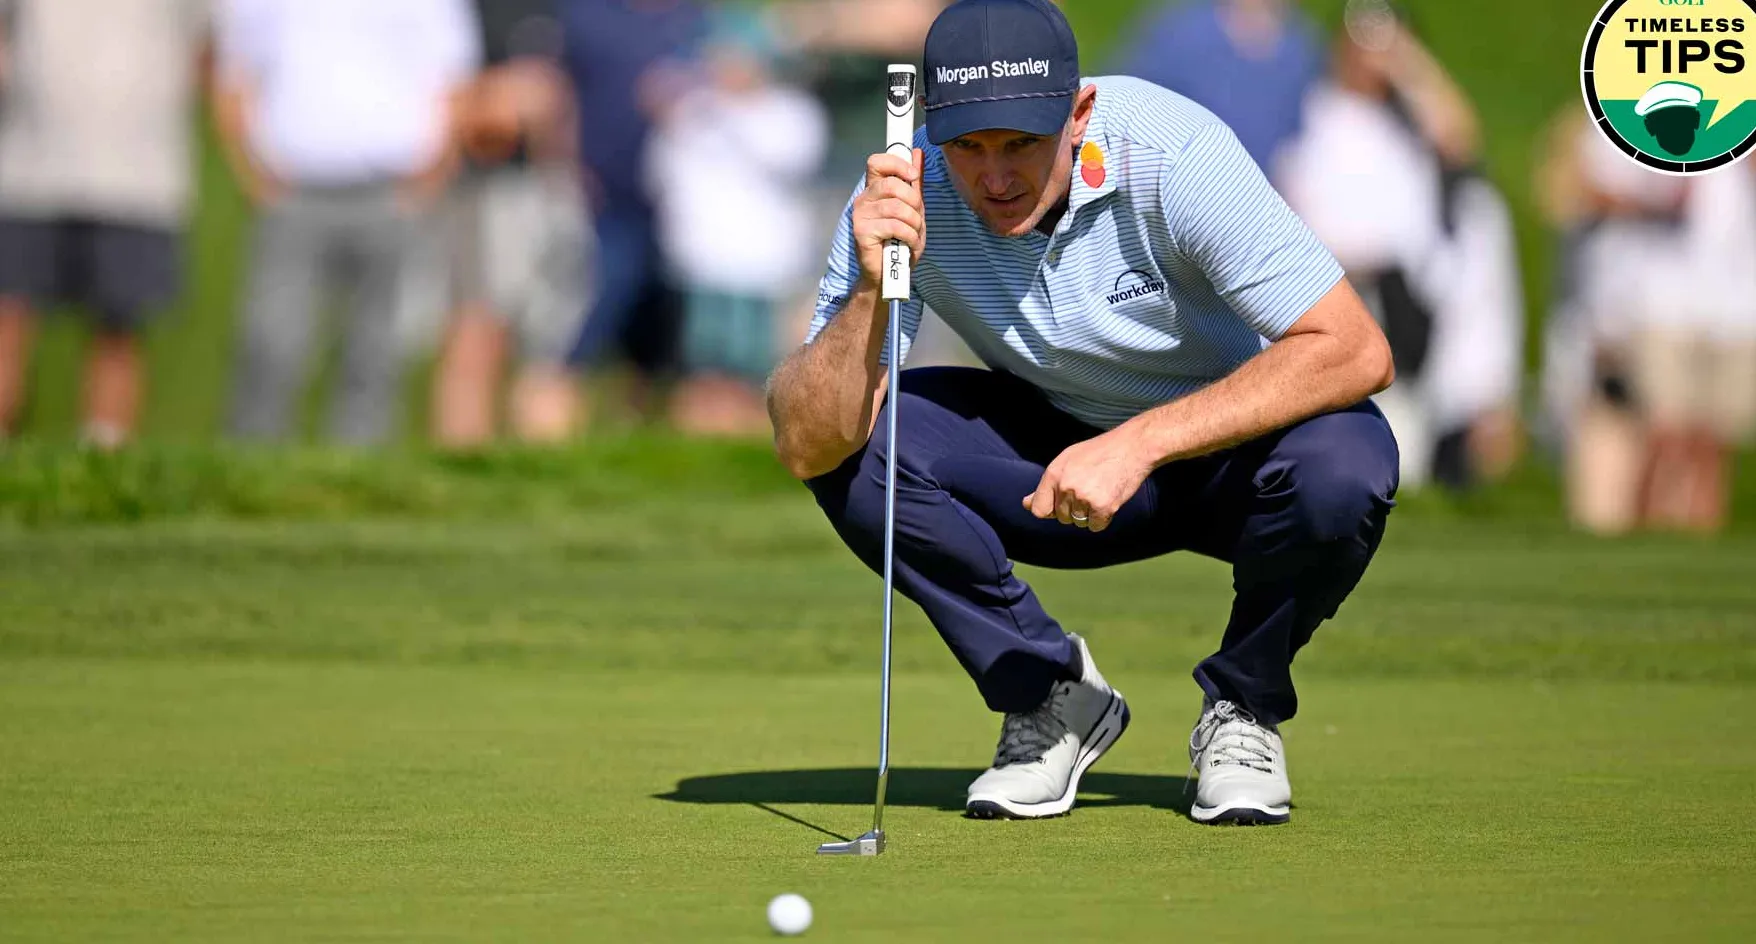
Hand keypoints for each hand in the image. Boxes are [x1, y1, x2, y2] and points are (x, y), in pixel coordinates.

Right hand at [852, 148, 924, 287]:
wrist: (889, 274)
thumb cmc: (899, 241)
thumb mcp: (912, 209)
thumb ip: (913, 183)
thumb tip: (917, 153)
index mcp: (873, 190)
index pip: (877, 162)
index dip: (897, 164)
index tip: (913, 176)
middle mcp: (863, 199)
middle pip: (891, 185)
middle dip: (914, 201)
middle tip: (917, 217)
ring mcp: (860, 215)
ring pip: (896, 207)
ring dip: (914, 222)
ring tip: (914, 234)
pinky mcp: (862, 232)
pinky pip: (894, 226)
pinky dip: (909, 236)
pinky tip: (909, 244)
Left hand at [1023, 429, 1153, 531]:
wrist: (1132, 447)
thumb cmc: (1098, 452)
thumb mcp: (1067, 460)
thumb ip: (1047, 484)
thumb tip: (1026, 504)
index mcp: (1054, 473)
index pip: (1039, 509)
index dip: (1049, 510)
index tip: (1059, 505)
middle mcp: (1066, 486)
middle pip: (1061, 518)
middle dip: (1073, 509)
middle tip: (1089, 489)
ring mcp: (1084, 497)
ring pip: (1078, 522)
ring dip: (1088, 514)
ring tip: (1100, 491)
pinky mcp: (1103, 507)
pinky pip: (1095, 527)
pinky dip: (1102, 519)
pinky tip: (1109, 500)